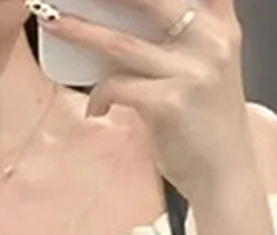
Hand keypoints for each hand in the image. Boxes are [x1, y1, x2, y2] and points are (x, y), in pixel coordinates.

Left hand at [33, 0, 253, 198]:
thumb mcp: (207, 65)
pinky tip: (96, 110)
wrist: (225, 175)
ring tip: (52, 22)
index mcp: (219, 24)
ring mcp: (191, 71)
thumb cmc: (206, 121)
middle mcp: (210, 40)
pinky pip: (117, 86)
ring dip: (79, 31)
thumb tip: (119, 17)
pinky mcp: (169, 103)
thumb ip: (181, 35)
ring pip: (120, 42)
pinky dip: (99, 96)